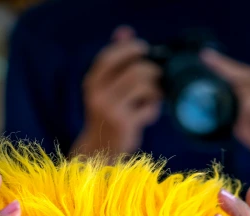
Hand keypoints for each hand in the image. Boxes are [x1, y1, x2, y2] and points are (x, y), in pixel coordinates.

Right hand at [71, 26, 162, 157]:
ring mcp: (111, 111)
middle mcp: (98, 95)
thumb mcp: (105, 86)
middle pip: (136, 71)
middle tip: (157, 78)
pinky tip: (147, 115)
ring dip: (154, 91)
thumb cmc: (107, 113)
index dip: (130, 48)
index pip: (111, 56)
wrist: (99, 149)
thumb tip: (124, 31)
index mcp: (92, 82)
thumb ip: (115, 60)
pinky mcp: (124, 125)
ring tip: (153, 97)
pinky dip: (152, 110)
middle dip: (152, 72)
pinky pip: (148, 108)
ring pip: (144, 87)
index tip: (143, 49)